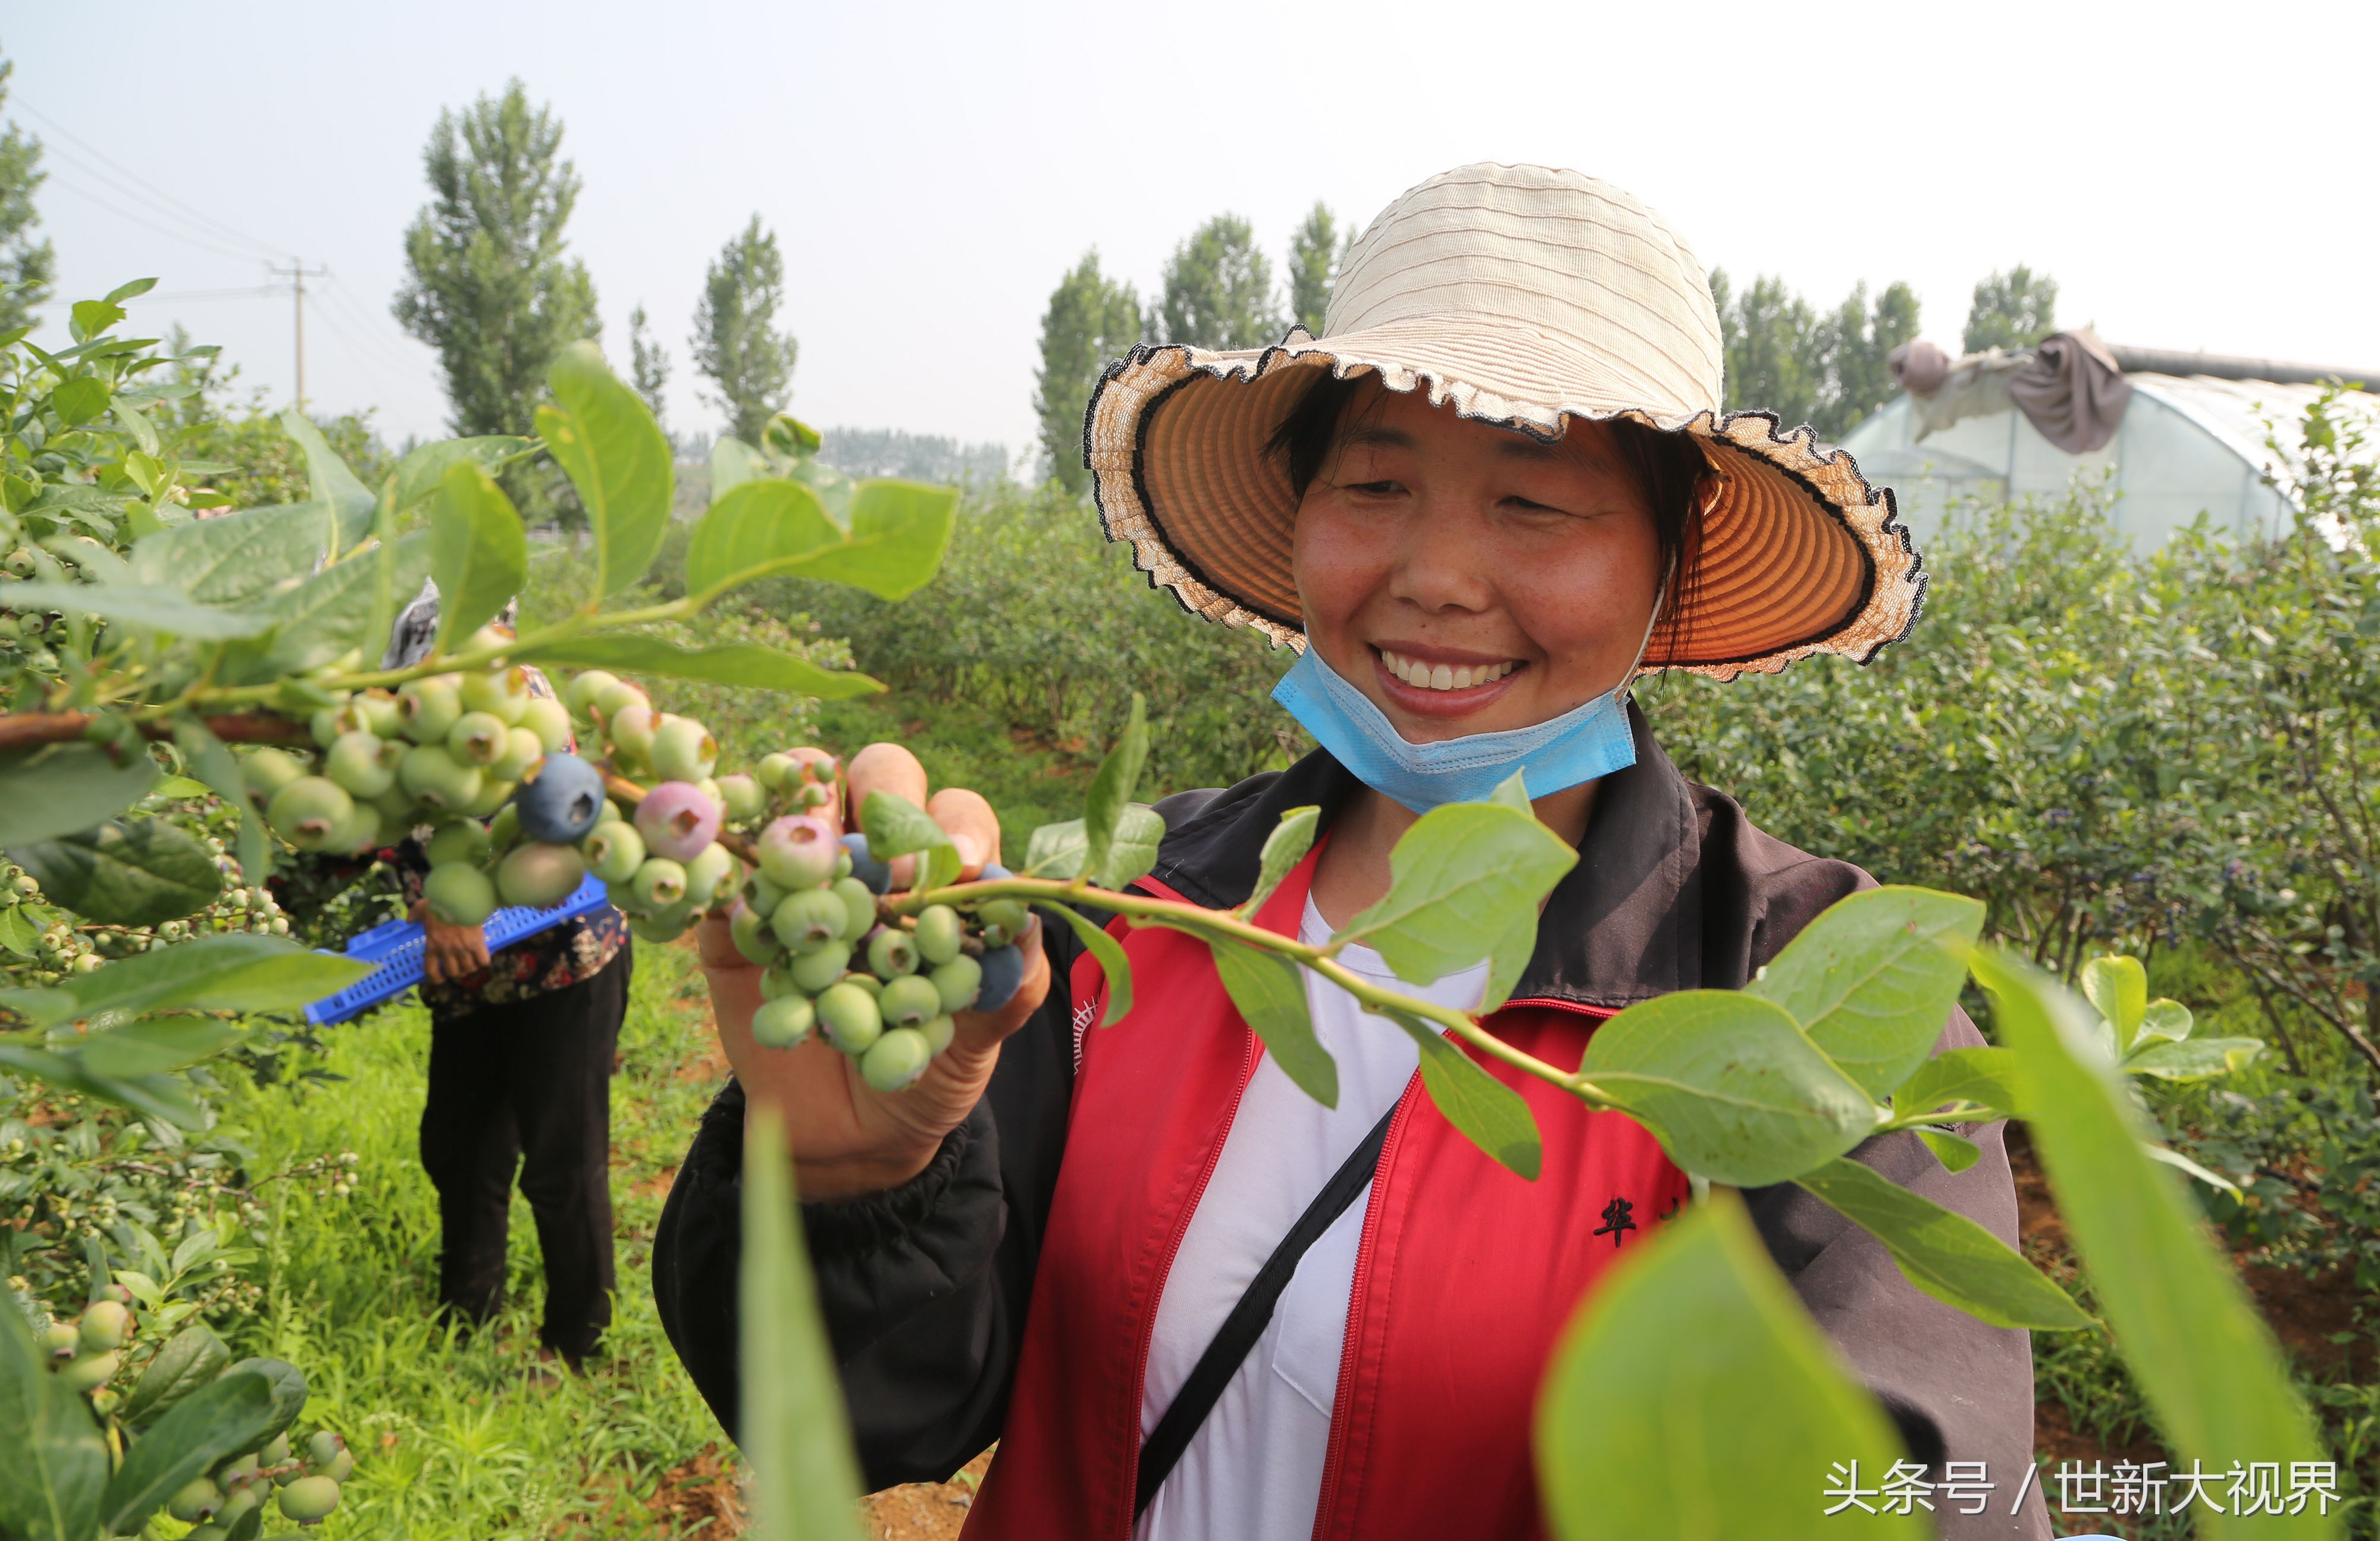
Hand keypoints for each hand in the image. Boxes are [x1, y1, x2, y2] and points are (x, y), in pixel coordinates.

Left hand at [410, 898, 489, 983]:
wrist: (459, 898)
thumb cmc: (440, 902)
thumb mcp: (422, 907)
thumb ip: (414, 915)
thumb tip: (409, 920)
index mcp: (433, 945)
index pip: (431, 970)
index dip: (436, 978)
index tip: (441, 979)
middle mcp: (447, 950)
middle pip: (453, 972)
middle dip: (456, 972)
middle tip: (459, 967)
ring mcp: (463, 948)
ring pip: (468, 968)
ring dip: (470, 967)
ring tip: (471, 963)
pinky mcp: (477, 944)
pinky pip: (483, 960)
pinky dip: (483, 961)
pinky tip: (482, 957)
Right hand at [694, 743, 1051, 1199]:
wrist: (851, 1137)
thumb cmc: (930, 1069)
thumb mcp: (978, 1041)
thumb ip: (1008, 987)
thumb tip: (1025, 925)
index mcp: (944, 876)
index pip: (956, 816)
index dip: (957, 826)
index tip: (961, 863)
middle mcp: (877, 857)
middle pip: (879, 777)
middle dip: (883, 794)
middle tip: (885, 858)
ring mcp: (807, 876)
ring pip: (801, 802)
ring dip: (803, 804)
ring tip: (808, 845)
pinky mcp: (739, 917)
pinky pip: (728, 870)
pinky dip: (728, 858)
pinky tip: (737, 873)